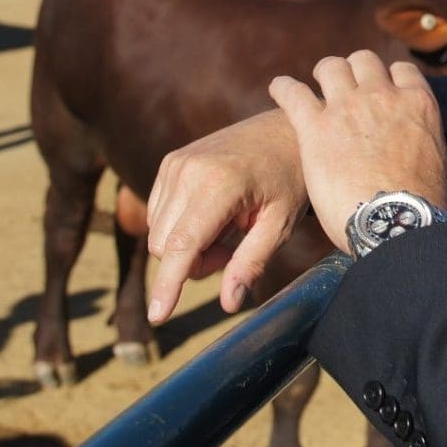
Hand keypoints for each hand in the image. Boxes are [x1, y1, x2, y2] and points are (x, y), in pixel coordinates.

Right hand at [146, 108, 307, 323]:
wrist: (283, 130)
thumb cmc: (290, 178)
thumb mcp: (280, 222)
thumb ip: (252, 262)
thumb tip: (228, 303)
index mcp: (219, 185)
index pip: (182, 245)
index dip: (168, 285)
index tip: (157, 316)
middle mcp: (189, 170)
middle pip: (166, 245)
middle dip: (193, 262)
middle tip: (232, 250)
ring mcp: (176, 163)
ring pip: (158, 232)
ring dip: (187, 245)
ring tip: (229, 228)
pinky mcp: (171, 161)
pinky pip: (159, 212)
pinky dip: (180, 225)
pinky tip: (214, 214)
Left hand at [269, 50, 446, 254]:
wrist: (398, 223)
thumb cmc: (427, 207)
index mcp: (418, 103)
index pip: (400, 70)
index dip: (388, 78)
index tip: (381, 89)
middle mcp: (382, 95)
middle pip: (363, 60)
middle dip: (354, 71)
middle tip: (345, 88)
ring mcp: (348, 108)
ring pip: (330, 67)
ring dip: (323, 75)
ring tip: (314, 88)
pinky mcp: (316, 127)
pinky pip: (292, 93)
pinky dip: (283, 89)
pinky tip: (279, 90)